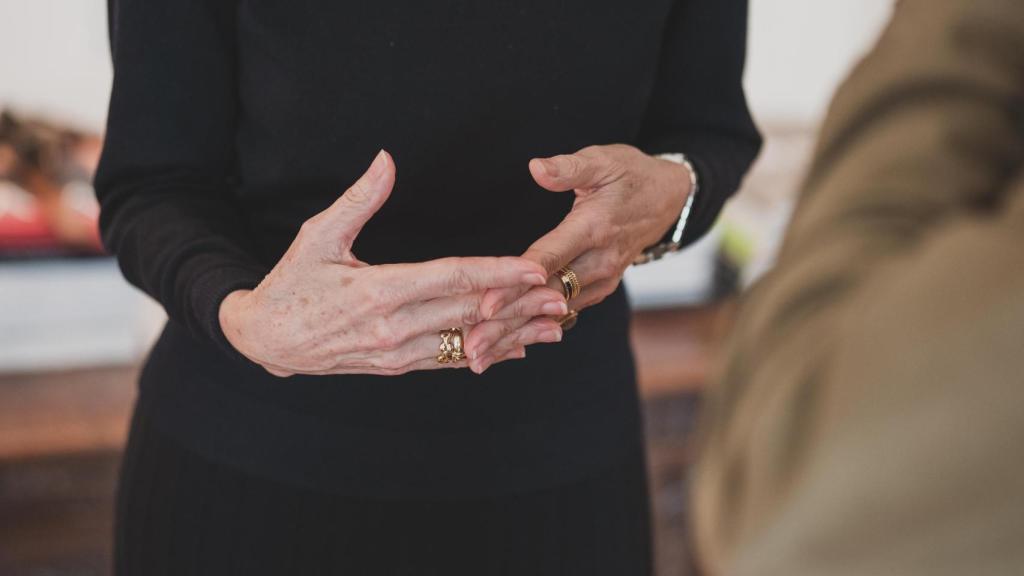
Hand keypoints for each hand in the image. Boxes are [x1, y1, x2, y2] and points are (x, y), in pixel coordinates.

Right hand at [219, 150, 568, 376]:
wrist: (266, 339)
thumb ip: (358, 200)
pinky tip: (517, 348)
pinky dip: (487, 354)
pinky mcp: (396, 367)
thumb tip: (386, 159)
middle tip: (561, 296)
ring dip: (512, 335)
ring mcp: (396, 353)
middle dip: (517, 305)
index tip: (532, 266)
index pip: (449, 278)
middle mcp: (393, 327)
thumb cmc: (291, 281)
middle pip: (468, 312)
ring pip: (466, 342)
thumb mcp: (317, 235)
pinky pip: (449, 360)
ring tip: (553, 328)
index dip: (495, 272)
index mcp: (378, 290)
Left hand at [464, 144, 692, 371]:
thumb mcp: (602, 160)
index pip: (549, 260)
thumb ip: (568, 167)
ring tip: (480, 358)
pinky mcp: (600, 288)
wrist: (669, 199)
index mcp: (594, 228)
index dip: (517, 284)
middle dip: (507, 324)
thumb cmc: (629, 174)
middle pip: (546, 297)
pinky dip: (534, 330)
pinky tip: (504, 347)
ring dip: (516, 335)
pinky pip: (564, 312)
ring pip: (553, 312)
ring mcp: (602, 279)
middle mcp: (600, 261)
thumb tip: (536, 168)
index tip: (488, 305)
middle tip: (473, 347)